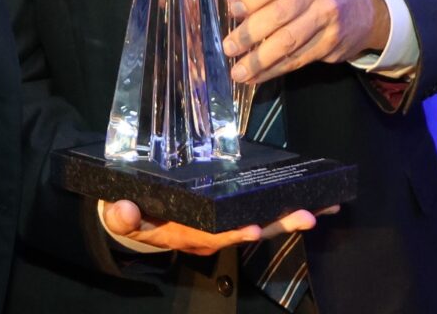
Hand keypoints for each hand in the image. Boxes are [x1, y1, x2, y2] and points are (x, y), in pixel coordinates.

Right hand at [102, 200, 329, 254]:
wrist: (129, 218)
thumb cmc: (126, 214)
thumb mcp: (118, 215)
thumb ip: (122, 216)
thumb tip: (124, 209)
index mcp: (182, 234)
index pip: (211, 236)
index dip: (231, 232)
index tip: (253, 228)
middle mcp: (207, 236)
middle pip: (245, 231)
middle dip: (276, 225)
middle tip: (307, 216)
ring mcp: (217, 227)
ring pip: (256, 223)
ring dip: (286, 218)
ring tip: (318, 208)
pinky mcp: (223, 217)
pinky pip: (253, 214)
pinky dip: (276, 209)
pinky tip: (299, 200)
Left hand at [222, 0, 390, 84]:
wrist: (361, 6)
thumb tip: (232, 4)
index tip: (233, 11)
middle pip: (280, 15)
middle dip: (250, 34)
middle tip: (228, 47)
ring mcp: (328, 20)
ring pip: (289, 43)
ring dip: (259, 61)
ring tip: (238, 72)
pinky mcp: (332, 45)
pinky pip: (298, 60)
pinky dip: (274, 70)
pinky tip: (256, 76)